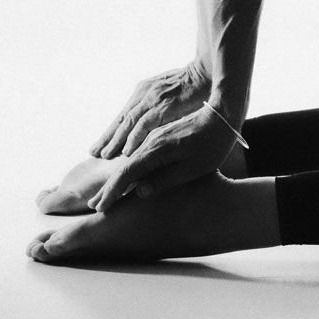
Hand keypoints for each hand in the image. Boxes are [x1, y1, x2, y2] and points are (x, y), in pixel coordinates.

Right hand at [87, 103, 237, 210]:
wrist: (224, 112)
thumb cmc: (214, 143)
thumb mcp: (195, 167)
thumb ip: (166, 179)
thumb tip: (139, 191)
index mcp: (159, 149)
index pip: (128, 173)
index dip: (113, 190)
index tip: (101, 206)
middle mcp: (153, 140)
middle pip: (123, 164)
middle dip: (108, 185)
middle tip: (94, 204)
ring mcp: (156, 134)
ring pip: (127, 154)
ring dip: (113, 171)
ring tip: (101, 189)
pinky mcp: (161, 132)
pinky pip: (136, 146)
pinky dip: (125, 160)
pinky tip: (122, 170)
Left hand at [91, 62, 210, 158]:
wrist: (210, 72)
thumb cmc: (195, 86)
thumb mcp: (171, 95)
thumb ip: (160, 109)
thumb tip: (153, 128)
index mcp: (145, 91)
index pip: (125, 114)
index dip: (112, 131)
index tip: (99, 145)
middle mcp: (145, 93)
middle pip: (122, 119)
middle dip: (107, 137)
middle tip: (93, 152)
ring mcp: (153, 98)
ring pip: (129, 123)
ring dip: (116, 140)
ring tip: (105, 156)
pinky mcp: (164, 104)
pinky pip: (145, 124)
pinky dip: (135, 138)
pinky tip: (128, 151)